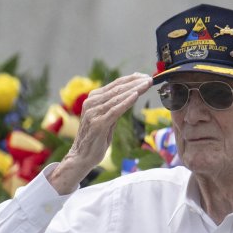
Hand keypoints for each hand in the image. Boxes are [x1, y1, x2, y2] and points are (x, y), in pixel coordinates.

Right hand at [49, 73, 150, 193]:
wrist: (82, 156)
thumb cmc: (97, 138)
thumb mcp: (108, 119)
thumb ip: (115, 107)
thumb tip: (130, 95)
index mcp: (94, 99)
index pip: (115, 85)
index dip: (131, 79)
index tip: (145, 76)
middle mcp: (92, 102)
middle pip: (117, 89)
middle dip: (135, 82)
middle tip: (150, 78)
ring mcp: (94, 112)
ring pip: (117, 97)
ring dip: (134, 89)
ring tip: (147, 84)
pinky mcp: (98, 123)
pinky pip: (115, 110)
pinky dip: (126, 102)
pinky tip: (136, 95)